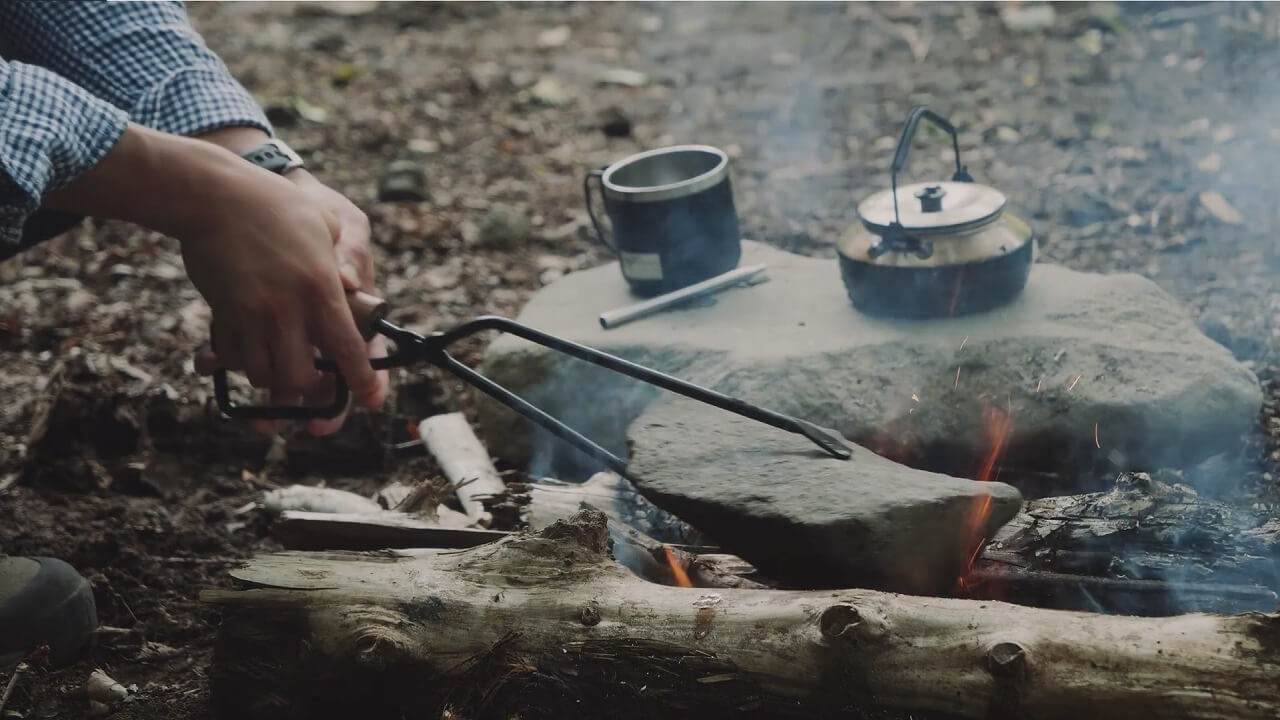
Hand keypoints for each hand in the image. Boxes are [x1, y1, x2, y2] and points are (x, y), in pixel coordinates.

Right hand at [45, 123, 383, 435]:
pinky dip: (240, 361)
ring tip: (277, 369)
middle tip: (311, 385)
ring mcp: (252, 313)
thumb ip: (347, 257)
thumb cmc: (276, 204)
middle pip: (302, 377)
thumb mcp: (325, 222)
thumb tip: (354, 287)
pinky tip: (244, 350)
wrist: (214, 194)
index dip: (361, 379)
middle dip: (307, 390)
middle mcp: (289, 308)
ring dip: (271, 378)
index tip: (370, 398)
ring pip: (263, 374)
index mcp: (323, 286)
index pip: (348, 346)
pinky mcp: (223, 313)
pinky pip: (233, 356)